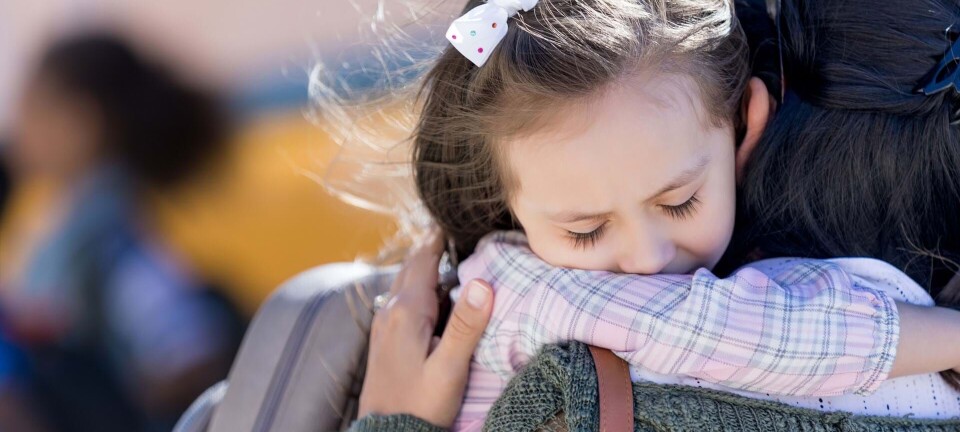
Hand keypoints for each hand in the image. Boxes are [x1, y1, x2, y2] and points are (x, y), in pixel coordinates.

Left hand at [357, 229, 494, 427]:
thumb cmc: (421, 406)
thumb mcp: (450, 368)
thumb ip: (466, 325)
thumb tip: (483, 282)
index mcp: (407, 312)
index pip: (424, 261)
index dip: (438, 238)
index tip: (451, 218)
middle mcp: (390, 312)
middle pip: (411, 267)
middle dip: (431, 248)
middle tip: (451, 232)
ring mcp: (383, 326)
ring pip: (404, 284)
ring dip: (423, 268)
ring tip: (445, 257)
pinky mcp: (383, 341)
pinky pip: (400, 301)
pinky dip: (417, 289)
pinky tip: (431, 298)